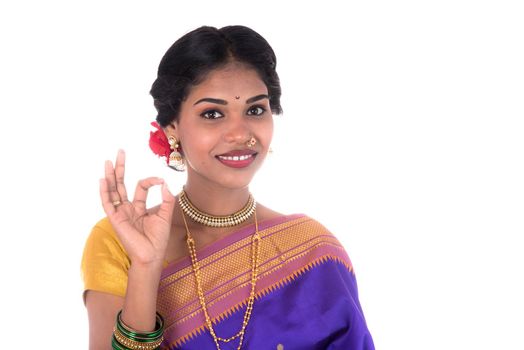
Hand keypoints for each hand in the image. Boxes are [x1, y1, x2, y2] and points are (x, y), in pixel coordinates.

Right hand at [99, 150, 174, 265]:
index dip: (151, 181)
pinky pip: (108, 203)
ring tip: (109, 161)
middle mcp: (127, 208)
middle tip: (120, 152)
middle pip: (121, 184)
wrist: (151, 255)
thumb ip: (166, 199)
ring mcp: (120, 213)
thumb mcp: (165, 215)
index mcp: (138, 208)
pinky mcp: (115, 219)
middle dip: (120, 168)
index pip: (141, 187)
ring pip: (113, 191)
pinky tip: (103, 179)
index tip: (160, 180)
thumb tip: (164, 183)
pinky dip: (105, 192)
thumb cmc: (158, 239)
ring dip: (110, 176)